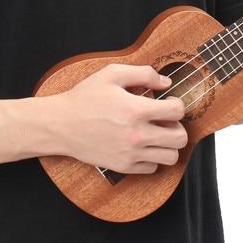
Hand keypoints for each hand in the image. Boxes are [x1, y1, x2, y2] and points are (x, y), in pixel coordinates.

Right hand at [53, 63, 188, 173]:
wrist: (61, 125)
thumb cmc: (85, 98)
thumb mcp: (111, 74)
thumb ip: (143, 74)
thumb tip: (166, 83)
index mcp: (136, 109)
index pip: (178, 111)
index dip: (177, 104)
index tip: (168, 103)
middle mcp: (137, 135)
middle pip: (180, 138)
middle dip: (178, 127)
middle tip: (166, 121)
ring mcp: (131, 153)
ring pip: (171, 157)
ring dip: (168, 145)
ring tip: (157, 135)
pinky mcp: (123, 166)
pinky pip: (152, 168)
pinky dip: (152, 158)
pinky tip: (142, 146)